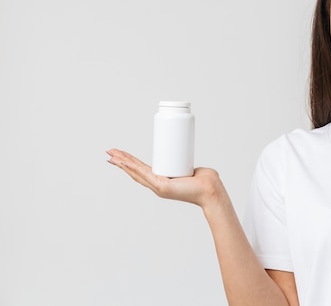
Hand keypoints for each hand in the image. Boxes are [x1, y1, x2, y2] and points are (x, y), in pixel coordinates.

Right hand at [106, 149, 224, 209]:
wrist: (210, 189)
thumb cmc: (204, 181)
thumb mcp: (190, 169)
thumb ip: (186, 163)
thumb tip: (187, 155)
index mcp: (162, 180)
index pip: (142, 169)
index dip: (130, 162)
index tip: (121, 154)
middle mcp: (157, 185)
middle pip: (135, 170)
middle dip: (121, 161)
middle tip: (109, 152)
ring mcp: (158, 187)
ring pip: (136, 172)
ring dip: (123, 163)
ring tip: (111, 155)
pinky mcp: (162, 186)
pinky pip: (144, 175)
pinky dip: (132, 169)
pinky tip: (124, 163)